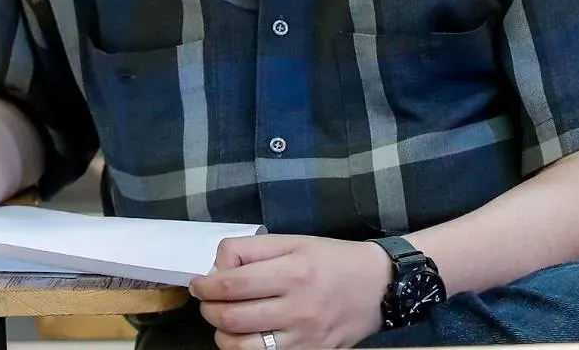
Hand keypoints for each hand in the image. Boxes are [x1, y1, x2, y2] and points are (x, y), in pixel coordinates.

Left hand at [190, 234, 392, 349]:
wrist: (380, 287)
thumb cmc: (331, 259)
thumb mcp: (291, 240)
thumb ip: (249, 250)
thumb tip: (216, 268)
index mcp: (292, 271)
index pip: (230, 285)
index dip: (204, 286)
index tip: (198, 284)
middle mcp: (297, 307)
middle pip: (230, 318)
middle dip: (208, 309)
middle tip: (207, 301)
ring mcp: (304, 337)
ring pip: (241, 346)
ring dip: (221, 334)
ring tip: (223, 320)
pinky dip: (245, 349)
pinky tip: (245, 335)